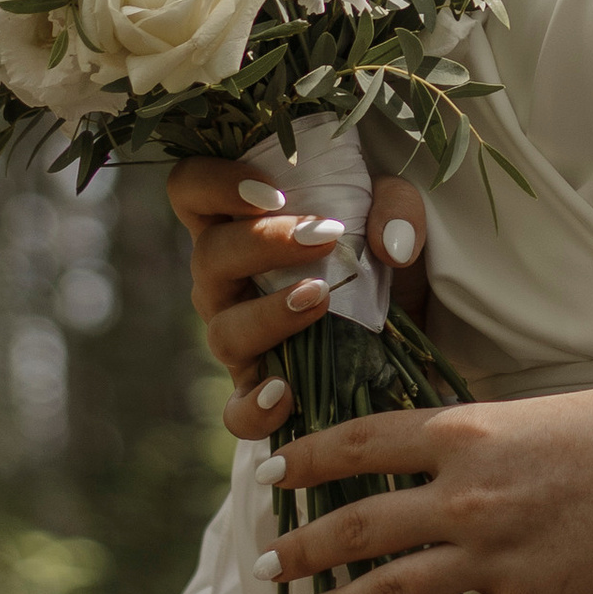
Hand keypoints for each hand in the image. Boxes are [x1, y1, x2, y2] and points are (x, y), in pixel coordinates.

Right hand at [166, 160, 431, 442]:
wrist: (403, 322)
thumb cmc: (374, 249)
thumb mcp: (392, 214)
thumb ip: (396, 206)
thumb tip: (392, 244)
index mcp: (236, 222)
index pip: (190, 188)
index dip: (214, 183)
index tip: (271, 192)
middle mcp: (222, 278)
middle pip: (208, 255)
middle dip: (264, 243)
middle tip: (323, 237)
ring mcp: (233, 334)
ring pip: (224, 329)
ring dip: (270, 313)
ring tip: (319, 299)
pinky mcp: (257, 387)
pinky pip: (237, 409)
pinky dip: (254, 406)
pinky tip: (285, 393)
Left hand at [252, 385, 592, 593]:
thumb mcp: (532, 414)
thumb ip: (473, 438)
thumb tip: (427, 454)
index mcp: (465, 431)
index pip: (358, 443)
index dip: (305, 460)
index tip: (271, 474)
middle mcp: (465, 494)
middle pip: (356, 525)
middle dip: (299, 548)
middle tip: (265, 563)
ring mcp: (492, 556)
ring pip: (387, 592)